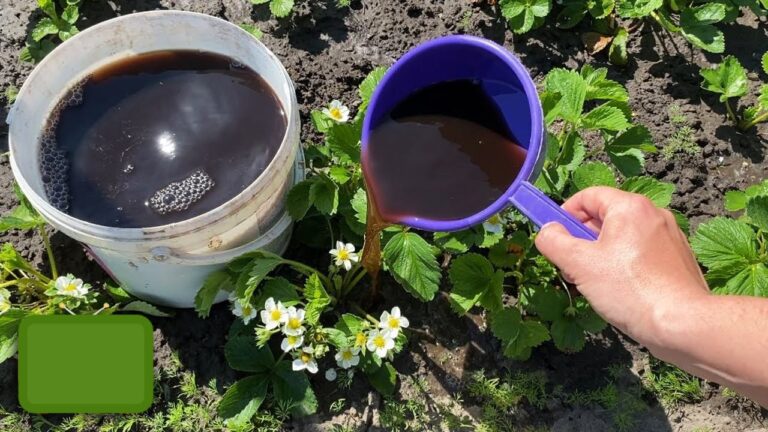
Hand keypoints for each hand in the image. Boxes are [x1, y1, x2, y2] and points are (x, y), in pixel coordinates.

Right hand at [534, 187, 709, 350]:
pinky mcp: (677, 260)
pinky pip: (640, 254)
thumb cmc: (631, 291)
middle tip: (571, 266)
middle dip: (582, 240)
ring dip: (600, 256)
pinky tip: (619, 292)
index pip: (588, 196)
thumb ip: (554, 242)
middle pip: (605, 217)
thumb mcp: (579, 265)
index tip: (554, 237)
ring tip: (594, 284)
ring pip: (622, 238)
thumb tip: (547, 231)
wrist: (684, 324)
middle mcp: (653, 215)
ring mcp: (668, 238)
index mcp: (630, 208)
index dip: (565, 214)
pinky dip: (623, 267)